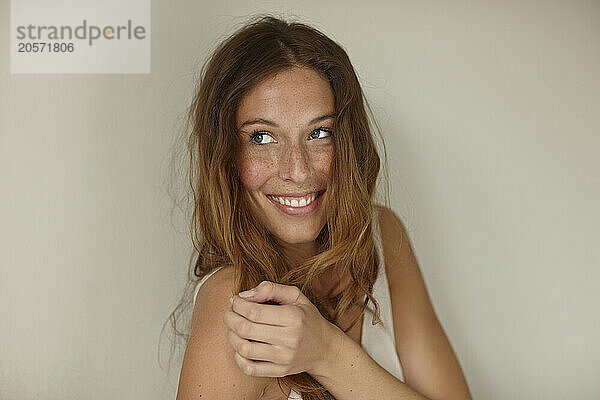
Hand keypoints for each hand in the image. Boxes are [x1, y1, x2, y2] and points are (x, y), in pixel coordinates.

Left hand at [222, 280, 340, 377]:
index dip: (238, 305)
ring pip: (244, 349)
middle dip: (230, 318)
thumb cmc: (307, 319)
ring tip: (233, 328)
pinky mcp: (279, 371)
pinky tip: (240, 347)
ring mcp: (284, 358)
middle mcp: (289, 339)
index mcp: (293, 317)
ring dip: (231, 336)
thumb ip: (271, 289)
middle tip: (229, 312)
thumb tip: (245, 295)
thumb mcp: (296, 296)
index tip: (235, 300)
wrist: (324, 348)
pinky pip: (250, 368)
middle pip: (246, 329)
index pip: (254, 312)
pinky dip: (238, 358)